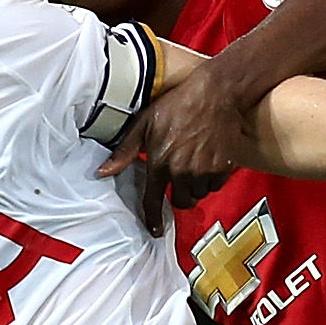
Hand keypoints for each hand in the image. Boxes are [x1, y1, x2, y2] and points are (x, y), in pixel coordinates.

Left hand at [100, 81, 255, 236]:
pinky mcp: (223, 167)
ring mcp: (204, 170)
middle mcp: (182, 170)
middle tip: (180, 180)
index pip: (153, 200)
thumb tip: (102, 172)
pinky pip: (216, 185)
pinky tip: (209, 161)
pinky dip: (212, 179)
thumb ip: (124, 151)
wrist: (216, 93)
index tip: (154, 231)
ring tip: (195, 165)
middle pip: (182, 202)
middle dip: (180, 195)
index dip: (153, 219)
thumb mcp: (145, 123)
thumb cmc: (178, 104)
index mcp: (160, 161)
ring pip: (200, 194)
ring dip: (196, 186)